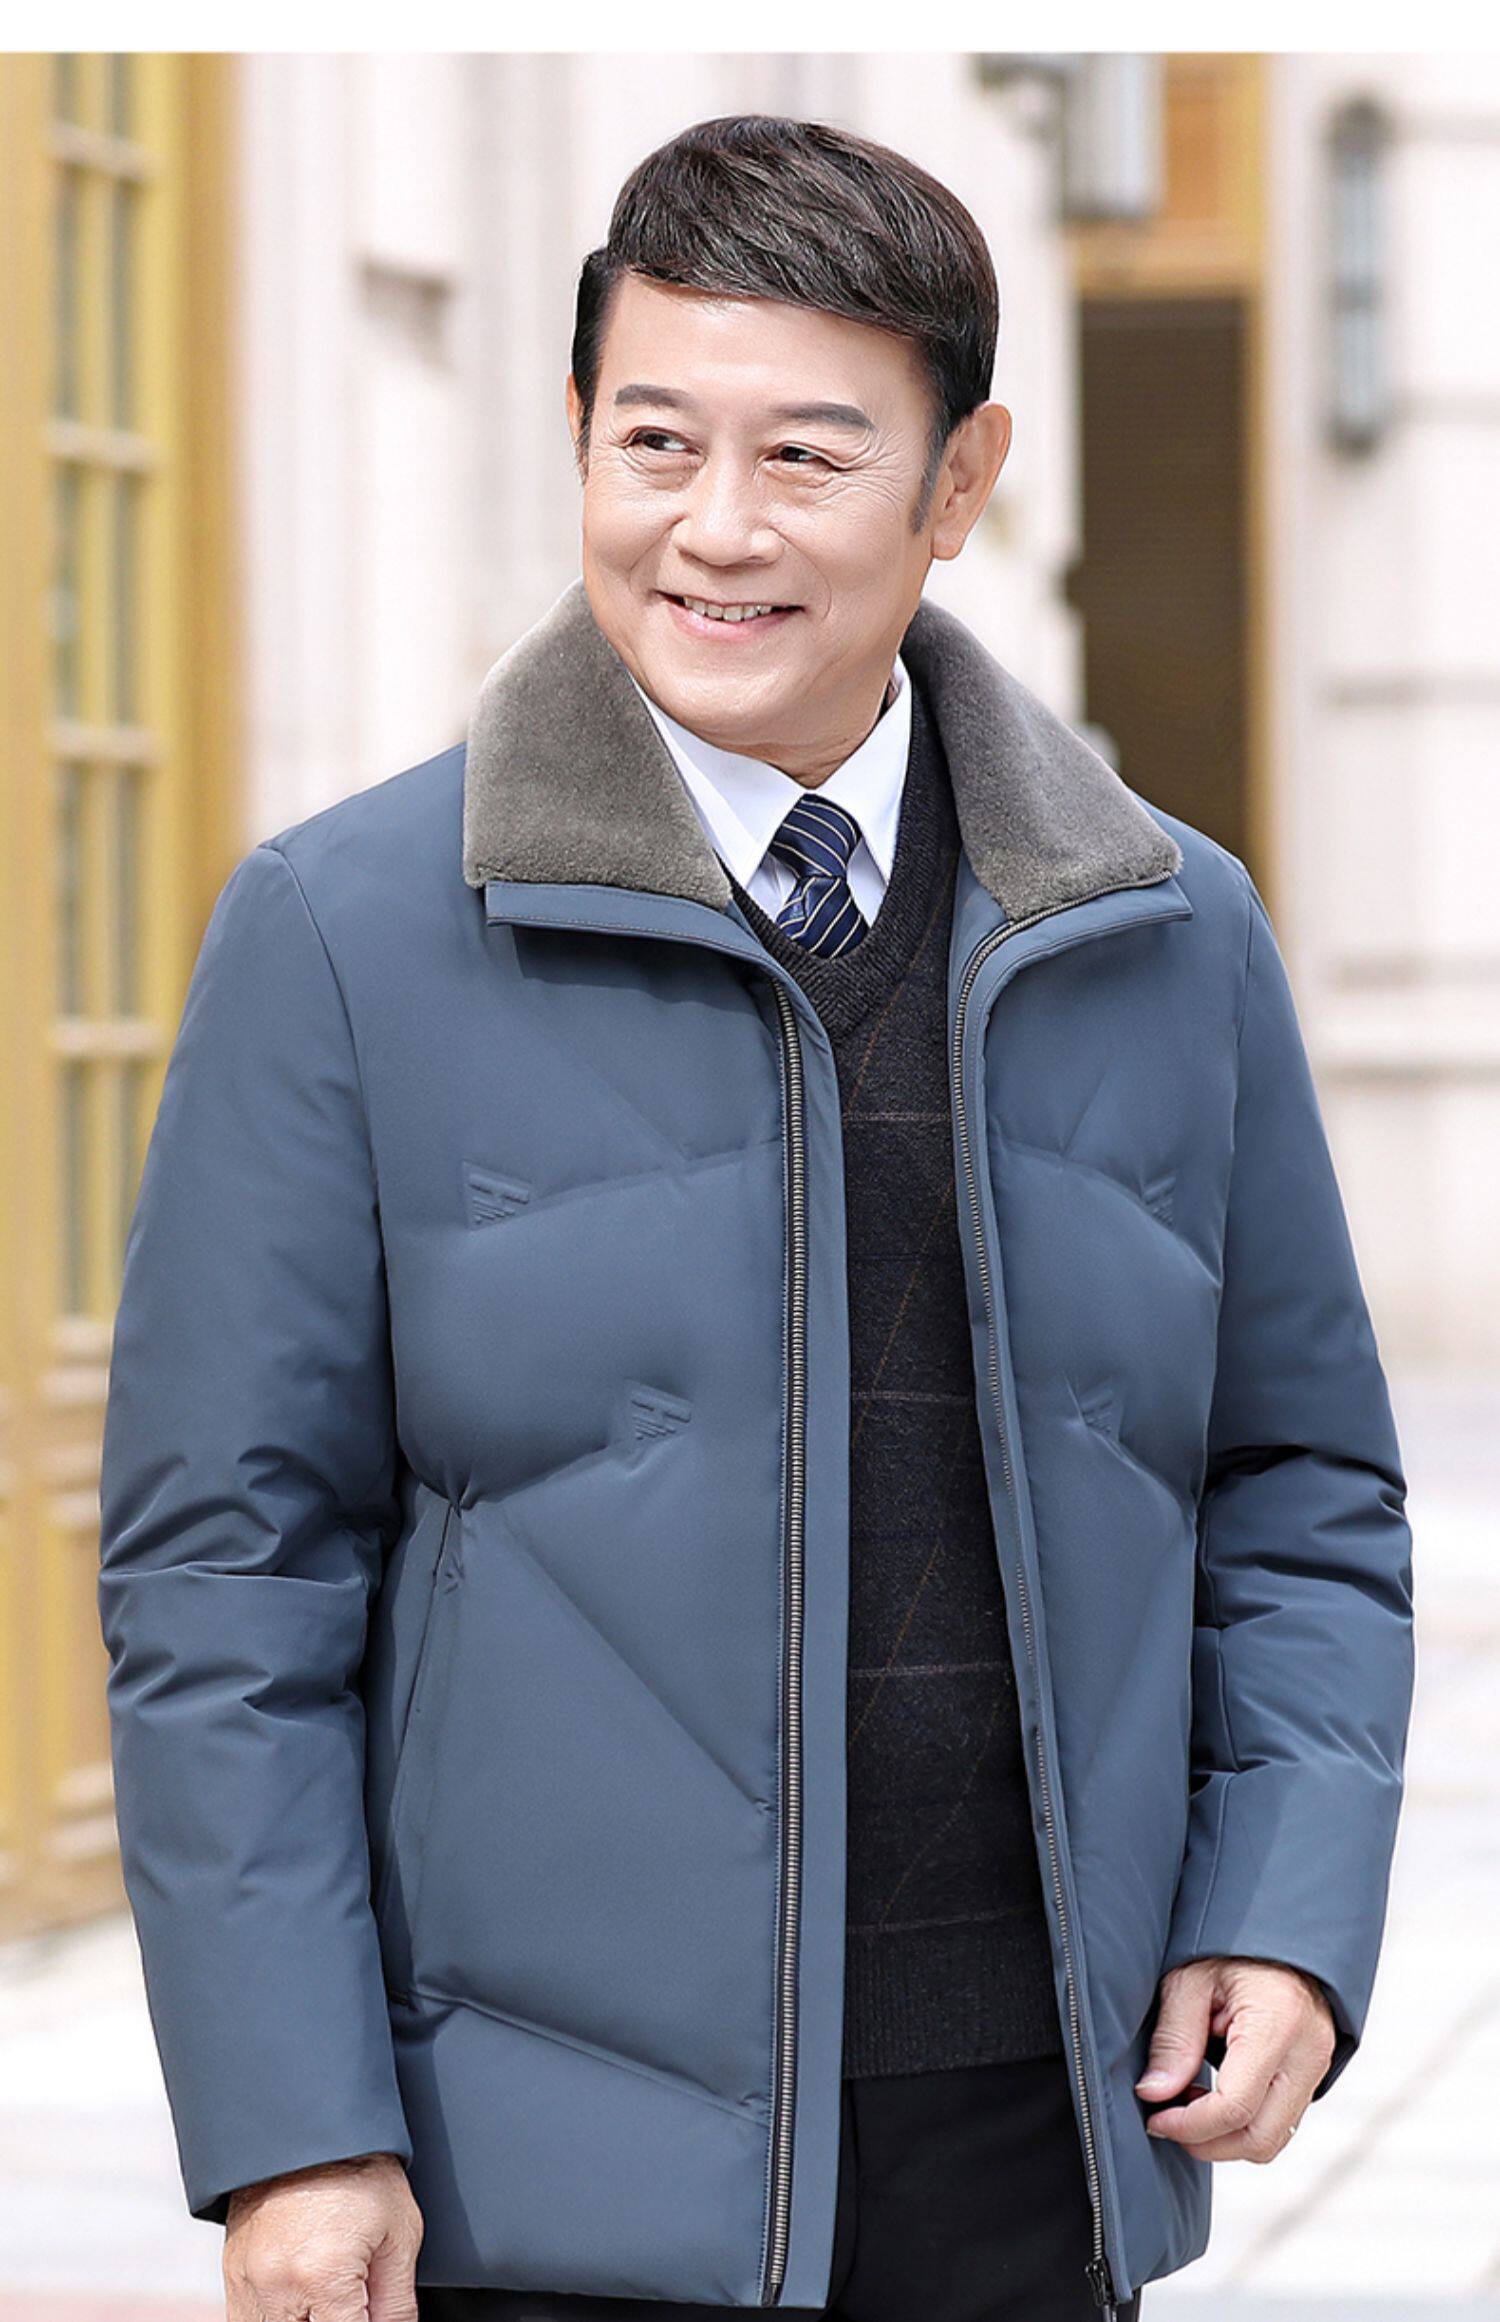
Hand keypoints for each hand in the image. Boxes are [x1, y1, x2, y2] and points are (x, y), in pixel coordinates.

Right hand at [223, 2149, 422, 2321]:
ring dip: (303, 2320)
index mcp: (322, 2275)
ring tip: (326, 2293)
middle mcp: (274, 2285)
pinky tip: (303, 2298)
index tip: (370, 2311)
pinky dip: (276, 2317)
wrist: (310, 2121)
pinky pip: (246, 2319)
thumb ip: (396, 2305)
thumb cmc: (360, 2169)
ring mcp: (245, 2282)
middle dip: (331, 2319)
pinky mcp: (231, 2273)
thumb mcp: (399, 2234)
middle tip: (351, 2298)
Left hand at [1134, 1955, 1335, 2161]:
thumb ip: (1174, 2039)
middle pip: (1260, 2139)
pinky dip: (1244, 2123)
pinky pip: (1281, 2121)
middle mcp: (1308, 2052)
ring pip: (1273, 2138)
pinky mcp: (1315, 2073)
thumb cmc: (1232, 1947)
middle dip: (1208, 2143)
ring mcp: (1318, 2066)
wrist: (1280, 1928)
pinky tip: (1214, 2094)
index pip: (1235, 2106)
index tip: (1155, 2118)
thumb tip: (1153, 2094)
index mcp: (1277, 2023)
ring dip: (1226, 2138)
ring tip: (1189, 2102)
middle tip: (1168, 2120)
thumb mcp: (1190, 1979)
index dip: (1189, 2125)